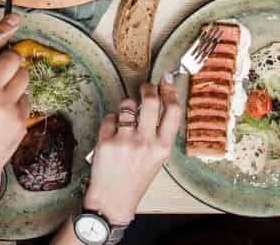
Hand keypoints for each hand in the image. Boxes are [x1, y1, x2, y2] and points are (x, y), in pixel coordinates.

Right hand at [0, 14, 28, 198]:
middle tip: (4, 71)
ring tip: (2, 98)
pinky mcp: (20, 118)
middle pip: (12, 58)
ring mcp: (5, 105)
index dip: (2, 30)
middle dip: (11, 61)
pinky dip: (19, 102)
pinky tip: (5, 116)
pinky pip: (26, 98)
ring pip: (24, 76)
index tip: (14, 18)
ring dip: (17, 81)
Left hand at [82, 78, 181, 225]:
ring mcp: (125, 142)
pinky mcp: (106, 142)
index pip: (173, 111)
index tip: (166, 81)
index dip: (170, 91)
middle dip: (147, 88)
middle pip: (151, 101)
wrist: (113, 199)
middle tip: (145, 86)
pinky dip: (111, 120)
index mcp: (163, 148)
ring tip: (126, 114)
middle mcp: (146, 143)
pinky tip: (112, 131)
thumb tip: (158, 101)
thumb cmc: (136, 178)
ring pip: (127, 105)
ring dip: (126, 104)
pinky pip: (110, 117)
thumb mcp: (157, 158)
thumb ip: (158, 133)